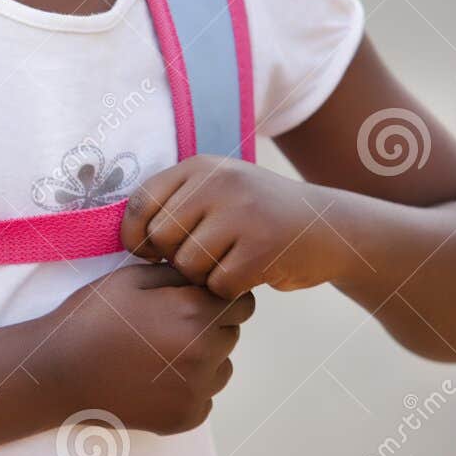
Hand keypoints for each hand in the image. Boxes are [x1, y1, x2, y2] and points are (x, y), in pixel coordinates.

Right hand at [51, 260, 254, 435]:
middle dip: (210, 326)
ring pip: (221, 367)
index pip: (243, 303)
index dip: (220, 297)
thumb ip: (179, 274)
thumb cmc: (91, 318)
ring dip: (202, 359)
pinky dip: (187, 388)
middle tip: (167, 326)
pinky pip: (204, 397)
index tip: (195, 299)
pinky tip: (152, 379)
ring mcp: (197, 391)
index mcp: (194, 314)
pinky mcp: (186, 418)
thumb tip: (208, 275)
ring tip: (158, 354)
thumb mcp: (131, 278)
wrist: (57, 372)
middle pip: (232, 334)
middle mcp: (204, 354)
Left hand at [121, 156, 340, 297]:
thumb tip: (125, 237)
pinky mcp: (263, 247)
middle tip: (203, 257)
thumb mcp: (218, 191)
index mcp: (201, 166)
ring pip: (188, 264)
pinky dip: (229, 289)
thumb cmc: (258, 218)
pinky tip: (249, 274)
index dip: (135, 235)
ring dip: (203, 276)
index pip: (141, 201)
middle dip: (175, 259)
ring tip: (228, 262)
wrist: (330, 228)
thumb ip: (176, 203)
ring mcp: (244, 212)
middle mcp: (220, 182)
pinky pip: (219, 284)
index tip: (148, 252)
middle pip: (162, 237)